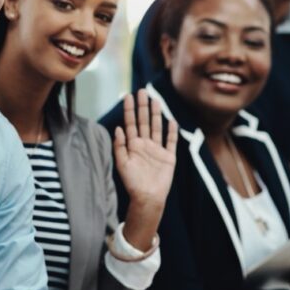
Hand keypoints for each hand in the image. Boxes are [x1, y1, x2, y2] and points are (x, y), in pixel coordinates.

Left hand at [116, 89, 177, 250]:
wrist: (148, 198)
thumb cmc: (132, 183)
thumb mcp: (122, 164)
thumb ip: (119, 146)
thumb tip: (118, 128)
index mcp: (133, 145)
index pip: (130, 123)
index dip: (129, 110)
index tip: (128, 96)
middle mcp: (145, 145)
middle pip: (144, 121)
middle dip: (143, 106)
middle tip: (142, 91)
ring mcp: (157, 150)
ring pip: (157, 127)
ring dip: (156, 114)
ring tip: (155, 100)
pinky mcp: (168, 157)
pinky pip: (170, 141)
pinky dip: (171, 131)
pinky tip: (171, 121)